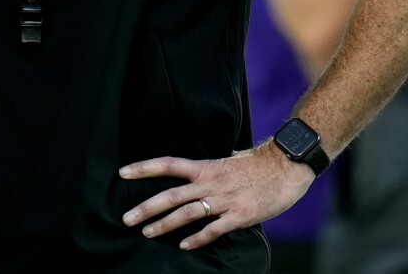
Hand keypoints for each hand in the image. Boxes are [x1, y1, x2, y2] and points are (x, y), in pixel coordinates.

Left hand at [118, 142, 313, 249]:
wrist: (285, 167)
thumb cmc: (256, 165)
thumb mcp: (226, 161)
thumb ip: (208, 170)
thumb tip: (193, 173)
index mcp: (205, 168)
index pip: (168, 164)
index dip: (144, 167)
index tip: (122, 172)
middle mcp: (210, 182)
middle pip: (171, 194)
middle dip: (146, 207)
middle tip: (126, 218)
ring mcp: (224, 199)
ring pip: (187, 213)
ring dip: (165, 224)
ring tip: (147, 232)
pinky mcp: (239, 215)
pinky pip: (214, 230)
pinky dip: (197, 238)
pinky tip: (184, 246)